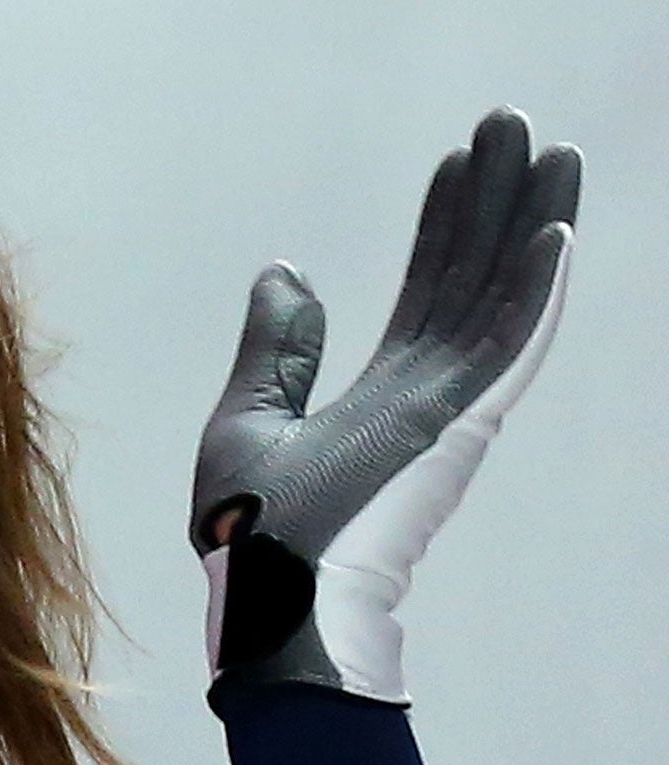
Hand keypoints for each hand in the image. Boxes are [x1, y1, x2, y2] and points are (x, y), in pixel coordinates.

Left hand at [192, 108, 579, 703]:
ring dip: (526, 224)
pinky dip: (531, 293)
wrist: (264, 601)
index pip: (425, 294)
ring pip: (496, 299)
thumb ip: (275, 348)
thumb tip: (286, 270)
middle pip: (472, 281)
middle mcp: (424, 398)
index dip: (445, 227)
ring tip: (551, 152)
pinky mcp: (450, 430)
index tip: (457, 164)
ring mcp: (444, 414)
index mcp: (380, 397)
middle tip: (515, 127)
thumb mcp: (246, 419)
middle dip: (496, 203)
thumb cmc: (250, 536)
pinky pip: (501, 350)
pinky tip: (554, 234)